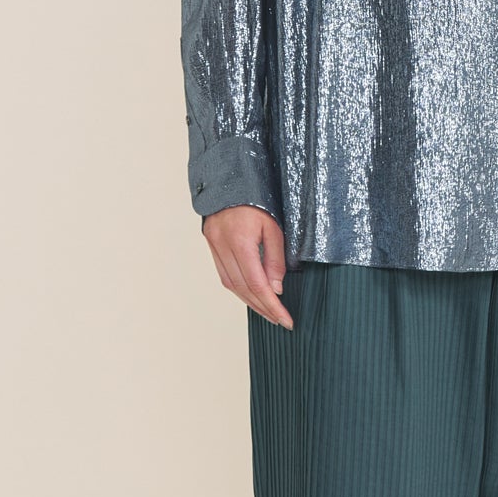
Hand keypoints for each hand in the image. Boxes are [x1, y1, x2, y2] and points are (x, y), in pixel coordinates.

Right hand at [203, 205, 291, 328]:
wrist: (230, 176)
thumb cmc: (256, 198)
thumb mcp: (274, 226)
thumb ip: (275, 259)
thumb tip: (276, 289)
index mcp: (240, 240)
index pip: (258, 284)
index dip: (272, 305)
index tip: (286, 319)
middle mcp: (223, 246)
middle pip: (243, 288)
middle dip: (263, 307)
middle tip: (279, 320)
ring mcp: (214, 245)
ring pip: (231, 284)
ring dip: (250, 301)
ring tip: (267, 311)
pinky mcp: (211, 244)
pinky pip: (224, 274)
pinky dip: (239, 288)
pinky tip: (251, 294)